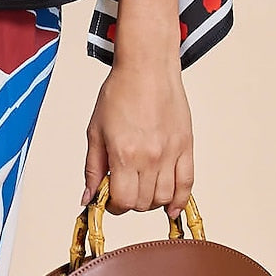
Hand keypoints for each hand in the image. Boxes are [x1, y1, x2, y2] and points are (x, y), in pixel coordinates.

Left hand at [82, 64, 193, 218]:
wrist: (147, 67)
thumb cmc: (119, 94)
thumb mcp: (95, 132)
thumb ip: (92, 169)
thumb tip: (88, 199)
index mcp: (124, 154)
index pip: (123, 201)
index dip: (114, 206)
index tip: (111, 199)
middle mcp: (149, 157)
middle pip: (143, 203)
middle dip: (131, 203)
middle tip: (125, 190)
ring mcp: (170, 153)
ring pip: (164, 198)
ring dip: (152, 202)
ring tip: (143, 190)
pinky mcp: (186, 147)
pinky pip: (187, 184)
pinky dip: (180, 201)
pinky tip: (171, 208)